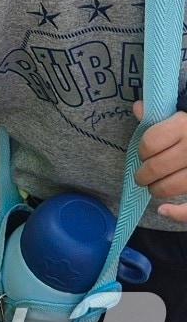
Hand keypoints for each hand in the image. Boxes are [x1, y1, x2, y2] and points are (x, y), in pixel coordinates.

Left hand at [133, 101, 186, 221]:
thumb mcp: (182, 118)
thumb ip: (160, 116)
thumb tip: (138, 108)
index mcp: (185, 126)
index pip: (150, 142)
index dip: (142, 151)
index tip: (143, 154)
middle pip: (157, 166)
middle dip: (144, 174)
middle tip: (142, 177)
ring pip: (173, 185)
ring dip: (158, 190)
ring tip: (154, 189)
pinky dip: (177, 213)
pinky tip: (163, 210)